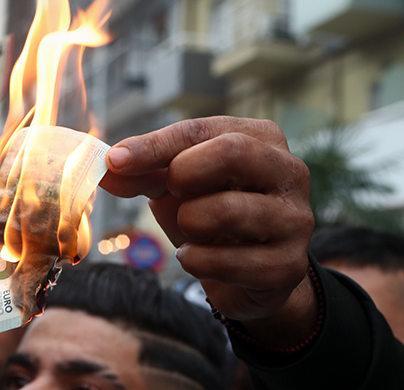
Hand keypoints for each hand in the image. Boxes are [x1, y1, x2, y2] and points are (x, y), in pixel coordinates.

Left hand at [100, 117, 316, 345]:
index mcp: (261, 138)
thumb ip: (142, 172)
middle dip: (185, 173)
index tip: (115, 160)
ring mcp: (296, 219)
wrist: (245, 273)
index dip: (154, 145)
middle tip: (171, 192)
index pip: (202, 130)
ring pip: (228, 210)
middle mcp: (289, 171)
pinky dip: (197, 261)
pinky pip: (229, 261)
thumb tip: (107, 169)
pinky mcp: (289, 266)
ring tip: (190, 230)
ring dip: (190, 223)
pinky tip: (198, 258)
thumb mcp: (175, 184)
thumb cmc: (211, 212)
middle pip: (232, 152)